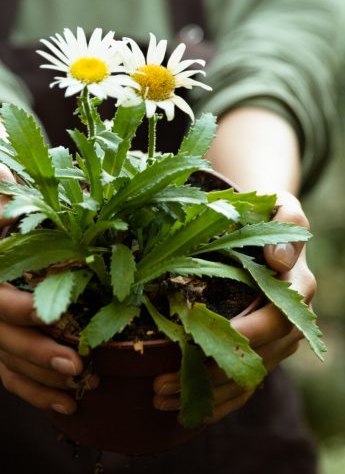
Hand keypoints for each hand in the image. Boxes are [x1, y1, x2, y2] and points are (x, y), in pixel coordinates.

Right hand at [0, 164, 96, 413]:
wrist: (0, 225)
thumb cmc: (10, 208)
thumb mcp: (9, 201)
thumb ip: (8, 199)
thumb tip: (14, 198)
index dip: (18, 310)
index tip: (47, 314)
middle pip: (1, 339)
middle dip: (37, 354)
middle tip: (77, 364)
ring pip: (5, 364)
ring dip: (40, 382)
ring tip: (79, 390)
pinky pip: (9, 375)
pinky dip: (35, 391)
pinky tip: (67, 403)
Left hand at [153, 191, 315, 423]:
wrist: (269, 233)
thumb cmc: (270, 215)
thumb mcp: (282, 206)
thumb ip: (289, 221)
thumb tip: (279, 259)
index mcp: (298, 288)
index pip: (275, 321)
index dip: (242, 335)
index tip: (198, 336)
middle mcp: (292, 322)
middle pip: (257, 360)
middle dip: (210, 373)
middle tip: (160, 380)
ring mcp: (277, 344)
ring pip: (247, 382)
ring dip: (205, 395)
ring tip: (158, 396)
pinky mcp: (261, 356)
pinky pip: (243, 391)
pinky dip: (214, 404)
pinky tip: (179, 411)